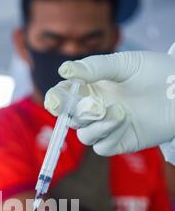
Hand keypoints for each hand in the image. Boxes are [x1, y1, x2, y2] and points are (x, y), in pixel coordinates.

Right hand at [45, 46, 174, 159]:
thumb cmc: (154, 72)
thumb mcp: (123, 64)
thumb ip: (94, 68)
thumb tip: (64, 71)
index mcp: (91, 89)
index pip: (64, 98)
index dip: (56, 100)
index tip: (56, 99)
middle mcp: (96, 110)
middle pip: (72, 119)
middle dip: (78, 113)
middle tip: (95, 105)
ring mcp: (107, 128)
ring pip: (85, 136)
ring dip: (97, 125)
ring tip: (120, 111)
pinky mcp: (120, 143)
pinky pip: (103, 147)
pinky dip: (109, 135)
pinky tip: (125, 120)